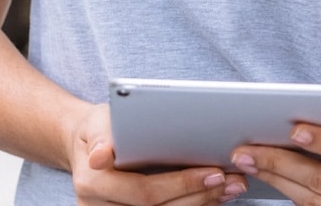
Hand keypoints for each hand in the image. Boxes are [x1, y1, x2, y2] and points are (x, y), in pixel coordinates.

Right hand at [68, 102, 247, 205]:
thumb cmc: (98, 130)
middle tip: (230, 179)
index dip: (180, 184)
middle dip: (199, 195)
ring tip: (230, 188)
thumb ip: (101, 135)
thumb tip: (100, 155)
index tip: (212, 172)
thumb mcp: (96, 123)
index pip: (143, 192)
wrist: (89, 148)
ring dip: (202, 204)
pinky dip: (193, 205)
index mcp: (93, 184)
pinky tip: (213, 196)